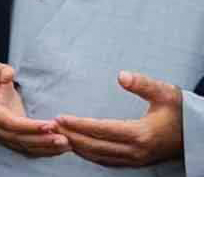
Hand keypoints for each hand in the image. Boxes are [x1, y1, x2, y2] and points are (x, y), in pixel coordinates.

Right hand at [0, 62, 68, 156]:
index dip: (31, 126)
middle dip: (43, 140)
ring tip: (67, 143)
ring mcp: (5, 137)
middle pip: (21, 139)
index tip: (51, 125)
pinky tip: (62, 148)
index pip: (12, 123)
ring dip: (48, 147)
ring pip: (28, 147)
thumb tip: (9, 74)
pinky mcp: (14, 140)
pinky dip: (46, 150)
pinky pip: (31, 149)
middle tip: (64, 138)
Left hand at [54, 71, 183, 166]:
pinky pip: (106, 161)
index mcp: (141, 134)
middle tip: (49, 127)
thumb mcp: (165, 93)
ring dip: (76, 146)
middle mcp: (136, 150)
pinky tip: (76, 147)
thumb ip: (143, 84)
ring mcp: (136, 159)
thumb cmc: (180, 111)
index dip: (78, 125)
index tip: (59, 118)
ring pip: (98, 156)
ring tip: (56, 136)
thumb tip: (121, 75)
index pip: (101, 130)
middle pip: (95, 146)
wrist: (198, 132)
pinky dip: (89, 154)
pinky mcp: (136, 162)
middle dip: (70, 136)